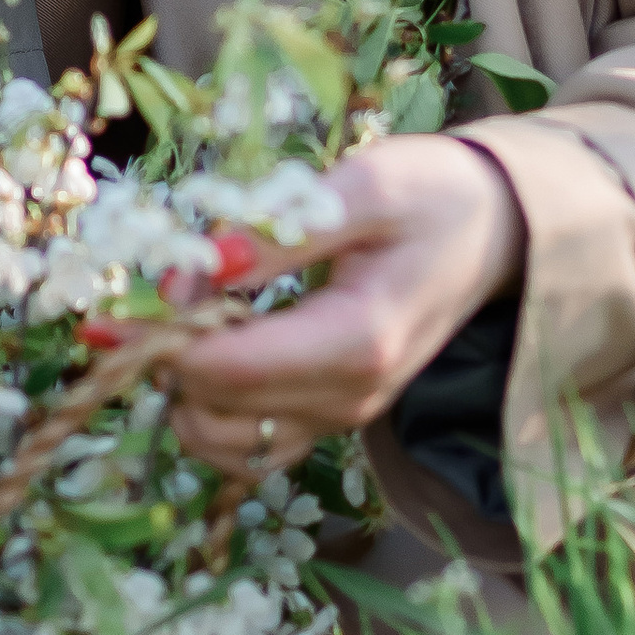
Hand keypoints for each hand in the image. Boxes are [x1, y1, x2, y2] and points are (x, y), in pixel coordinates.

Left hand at [160, 134, 524, 484]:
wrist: (494, 231)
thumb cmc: (431, 196)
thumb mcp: (361, 186)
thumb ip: (277, 231)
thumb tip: (197, 268)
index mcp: (357, 341)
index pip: (225, 370)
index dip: (162, 333)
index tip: (140, 284)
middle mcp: (350, 399)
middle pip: (213, 412)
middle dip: (166, 355)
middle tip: (162, 287)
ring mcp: (342, 418)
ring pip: (222, 444)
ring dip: (183, 389)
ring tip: (189, 316)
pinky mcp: (332, 419)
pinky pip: (249, 448)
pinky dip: (212, 411)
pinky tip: (212, 350)